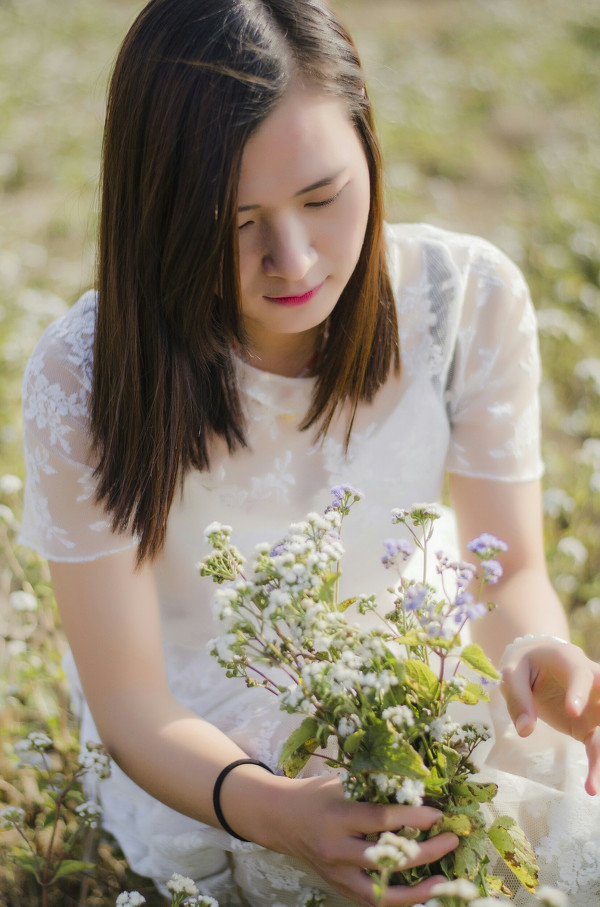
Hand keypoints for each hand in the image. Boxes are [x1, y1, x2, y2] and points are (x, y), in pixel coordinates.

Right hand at [240, 773, 458, 906]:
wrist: (282, 818)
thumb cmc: (317, 794)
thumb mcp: (342, 783)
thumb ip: (375, 790)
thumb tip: (419, 793)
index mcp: (337, 817)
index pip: (381, 819)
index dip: (413, 818)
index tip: (438, 815)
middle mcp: (336, 849)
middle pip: (386, 857)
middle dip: (425, 852)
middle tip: (450, 840)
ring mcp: (337, 874)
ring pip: (381, 892)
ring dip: (417, 891)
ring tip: (444, 882)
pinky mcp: (338, 888)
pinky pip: (372, 901)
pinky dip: (398, 900)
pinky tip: (421, 894)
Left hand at [500, 638, 599, 794]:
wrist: (536, 661)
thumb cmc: (524, 664)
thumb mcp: (513, 673)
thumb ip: (518, 699)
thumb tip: (524, 731)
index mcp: (571, 660)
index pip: (580, 675)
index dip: (579, 692)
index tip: (573, 712)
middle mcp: (592, 681)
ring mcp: (595, 705)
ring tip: (595, 783)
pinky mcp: (590, 725)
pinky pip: (598, 746)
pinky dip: (597, 766)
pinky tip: (591, 787)